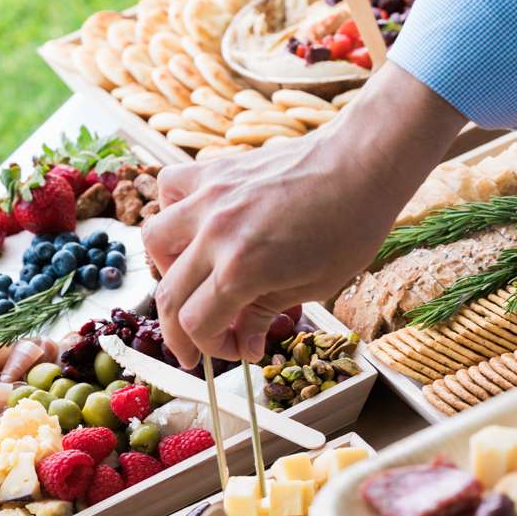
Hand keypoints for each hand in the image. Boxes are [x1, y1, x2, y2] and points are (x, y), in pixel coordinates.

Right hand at [143, 63, 463, 367]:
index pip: (197, 324)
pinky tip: (196, 223)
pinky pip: (170, 188)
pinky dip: (173, 210)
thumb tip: (245, 346)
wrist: (362, 164)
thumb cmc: (351, 226)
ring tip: (194, 278)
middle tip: (197, 343)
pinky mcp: (214, 170)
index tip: (230, 350)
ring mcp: (209, 197)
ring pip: (154, 240)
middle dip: (179, 330)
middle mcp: (215, 234)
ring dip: (167, 269)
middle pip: (169, 296)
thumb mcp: (313, 287)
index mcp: (241, 270)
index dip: (209, 347)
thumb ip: (265, 315)